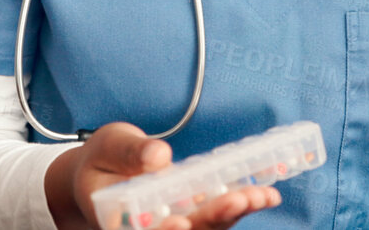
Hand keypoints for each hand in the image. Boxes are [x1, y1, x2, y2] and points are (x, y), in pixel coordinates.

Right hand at [48, 122, 281, 229]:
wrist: (107, 174)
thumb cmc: (102, 161)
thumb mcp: (108, 146)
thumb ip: (129, 152)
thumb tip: (159, 156)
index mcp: (122, 220)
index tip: (180, 222)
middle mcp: (154, 228)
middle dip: (216, 216)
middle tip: (241, 199)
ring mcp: (179, 225)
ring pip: (209, 227)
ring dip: (236, 212)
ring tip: (263, 195)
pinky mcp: (197, 216)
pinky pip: (220, 215)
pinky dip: (243, 204)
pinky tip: (266, 194)